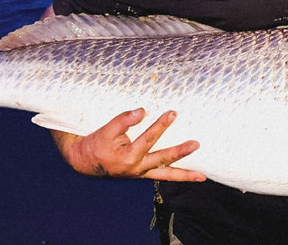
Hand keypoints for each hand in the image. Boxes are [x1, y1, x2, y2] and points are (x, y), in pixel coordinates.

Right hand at [52, 108, 205, 181]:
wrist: (85, 162)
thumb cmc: (95, 144)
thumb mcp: (105, 130)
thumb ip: (123, 120)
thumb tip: (142, 111)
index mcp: (129, 158)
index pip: (149, 139)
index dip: (161, 125)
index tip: (172, 113)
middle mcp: (137, 168)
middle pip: (163, 160)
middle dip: (180, 152)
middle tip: (196, 144)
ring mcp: (141, 173)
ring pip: (166, 174)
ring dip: (184, 175)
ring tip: (202, 176)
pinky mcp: (142, 173)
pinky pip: (161, 175)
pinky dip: (175, 175)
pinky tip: (190, 175)